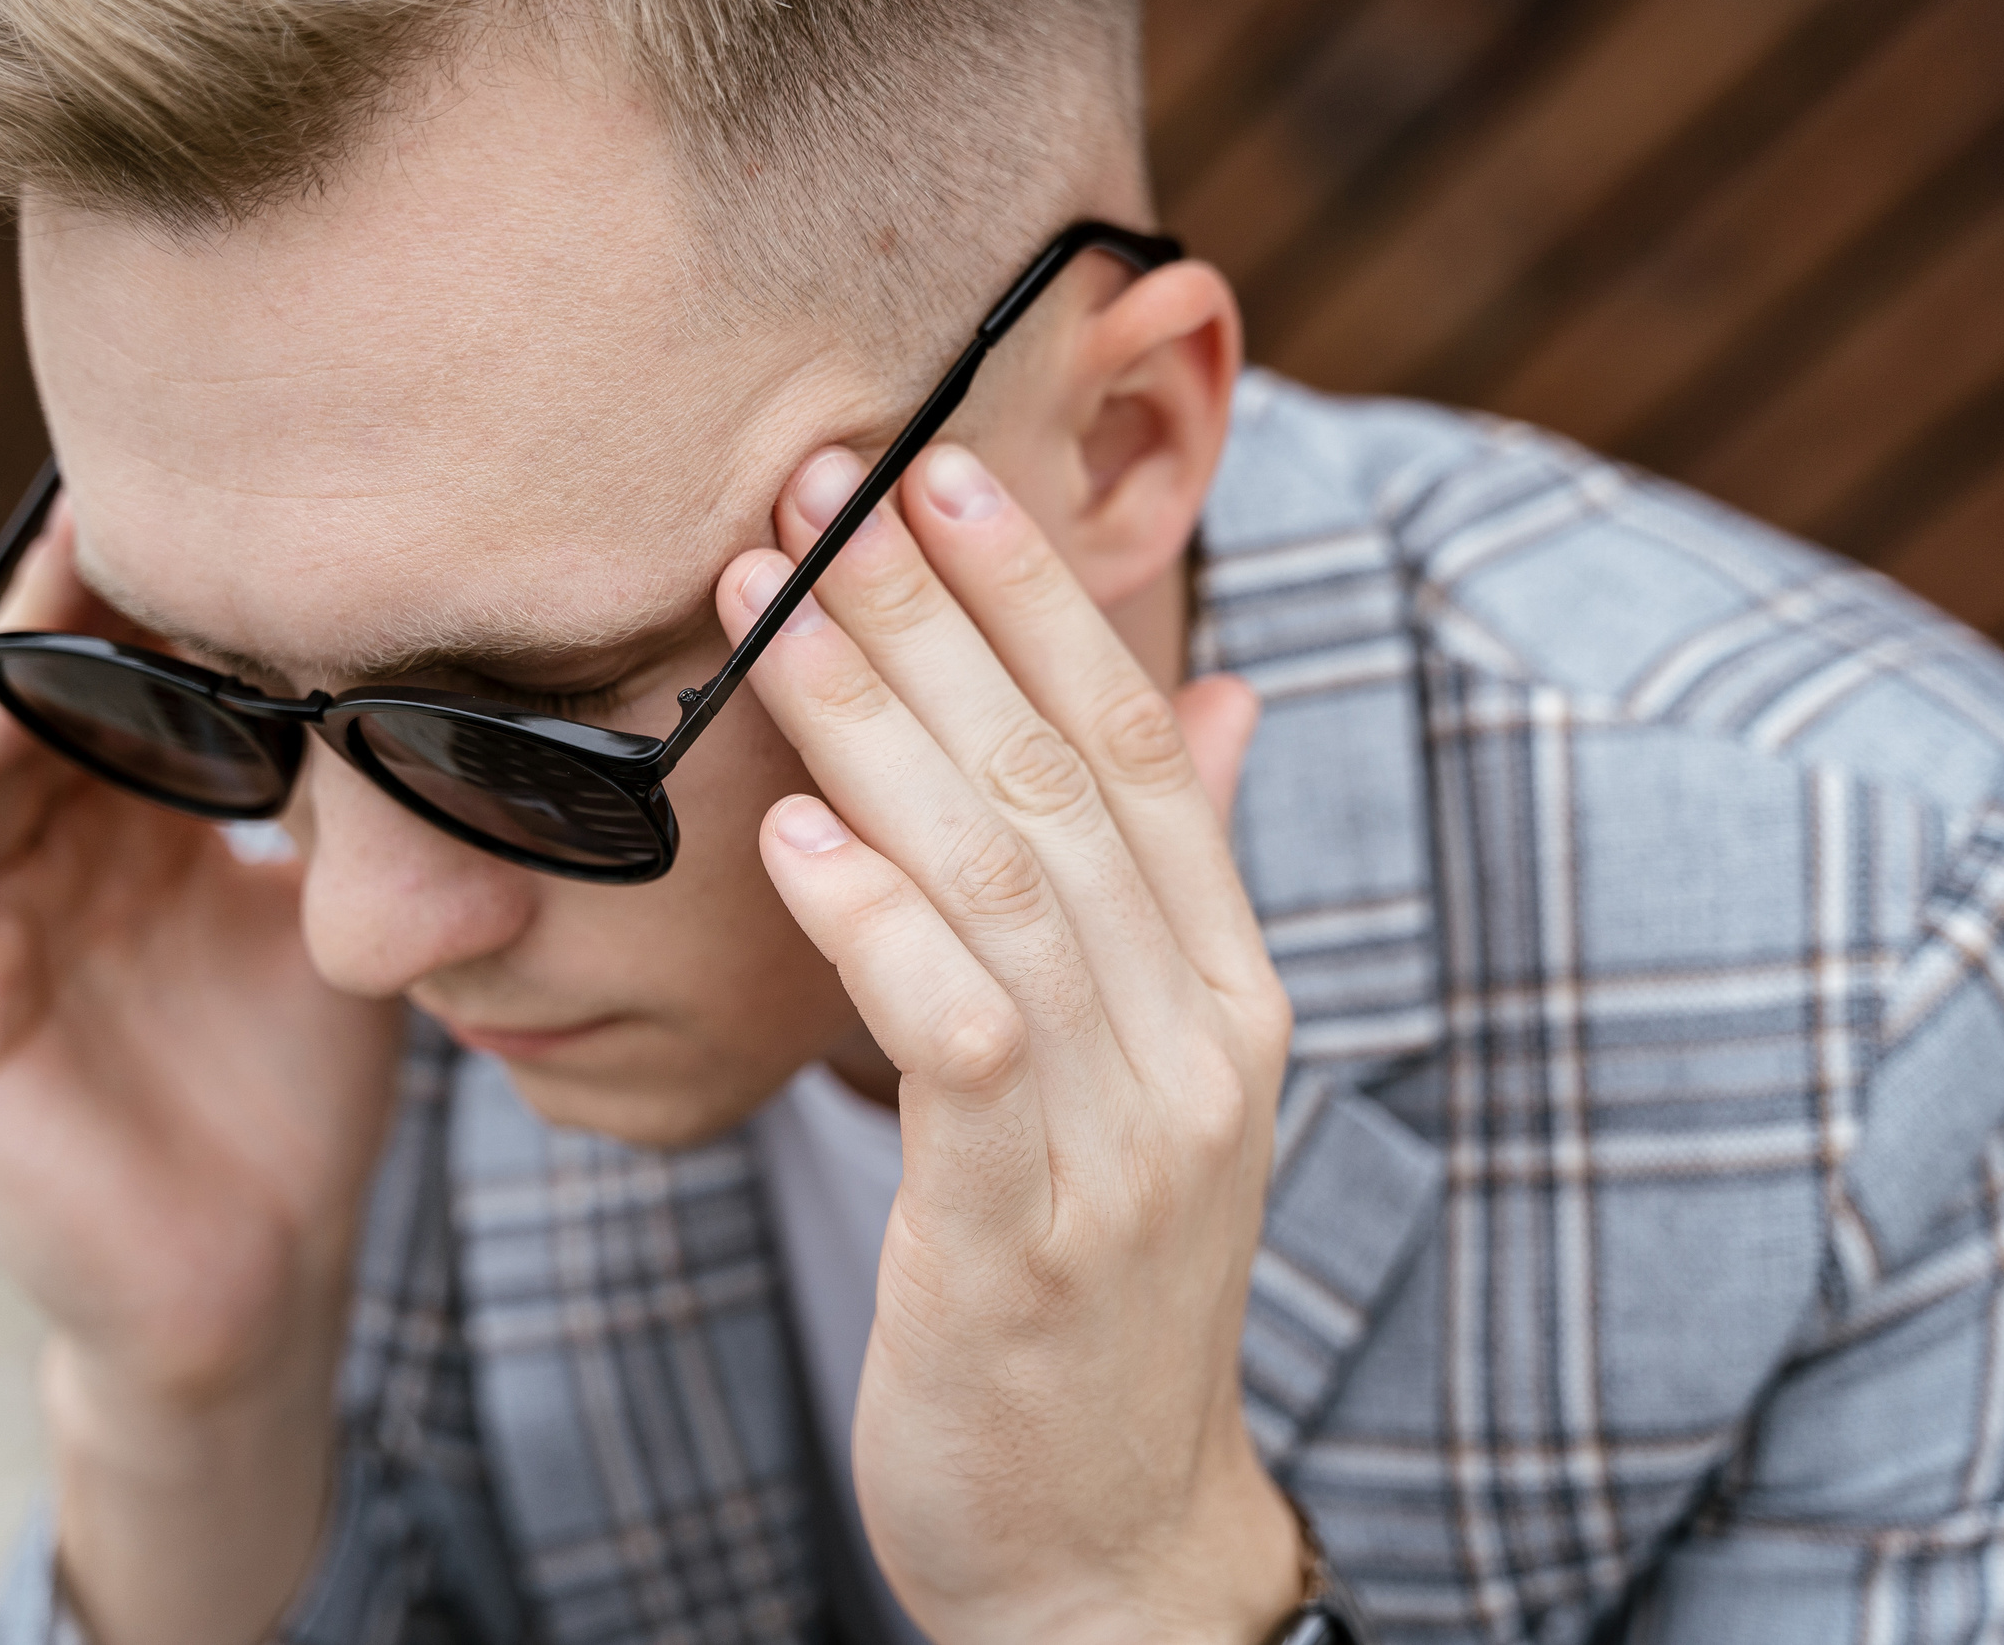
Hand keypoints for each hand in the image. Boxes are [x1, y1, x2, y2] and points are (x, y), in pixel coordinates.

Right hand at [0, 505, 401, 1644]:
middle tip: (167, 482)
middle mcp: (45, 857)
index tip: (256, 501)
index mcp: (135, 832)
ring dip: (24, 645)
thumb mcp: (343, 925)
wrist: (259, 1279)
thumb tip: (465, 693)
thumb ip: (361, 818)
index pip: (134, 675)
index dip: (178, 590)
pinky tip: (18, 690)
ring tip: (89, 550)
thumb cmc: (303, 1099)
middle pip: (51, 681)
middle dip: (100, 585)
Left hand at [716, 445, 1300, 1643]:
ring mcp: (1127, 1139)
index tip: (946, 467)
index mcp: (1228, 986)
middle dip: (937, 619)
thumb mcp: (1157, 1078)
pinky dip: (881, 927)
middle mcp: (1201, 1041)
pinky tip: (794, 838)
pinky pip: (961, 1042)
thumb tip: (1222, 700)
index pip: (1147, 747)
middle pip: (1066, 781)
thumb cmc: (1095, 1285)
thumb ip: (1180, 888)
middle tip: (821, 486)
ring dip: (883, 728)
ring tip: (775, 604)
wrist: (1106, 1542)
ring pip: (1008, 880)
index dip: (1047, 601)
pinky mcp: (1026, 1236)